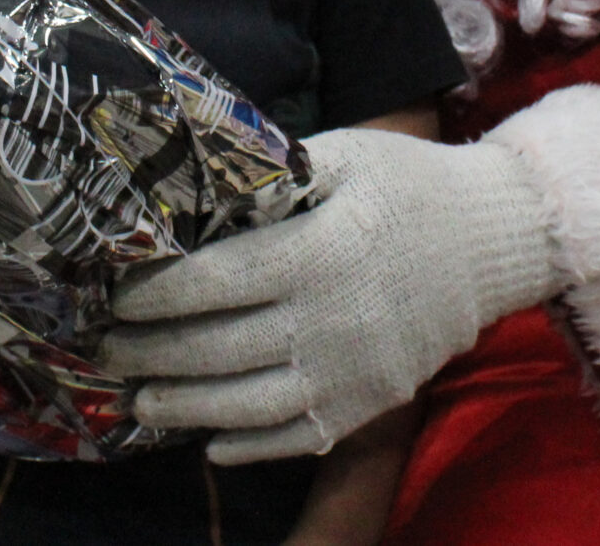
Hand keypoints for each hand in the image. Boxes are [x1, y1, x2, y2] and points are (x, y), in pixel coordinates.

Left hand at [102, 127, 557, 463]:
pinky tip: (208, 439)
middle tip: (103, 349)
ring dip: (182, 408)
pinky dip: (245, 444)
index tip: (112, 292)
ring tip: (139, 400)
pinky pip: (296, 436)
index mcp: (319, 251)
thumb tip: (192, 185)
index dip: (154, 293)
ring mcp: (352, 371)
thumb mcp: (344, 155)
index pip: (213, 282)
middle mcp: (332, 320)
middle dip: (149, 353)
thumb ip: (271, 174)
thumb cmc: (410, 185)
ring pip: (246, 406)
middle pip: (216, 349)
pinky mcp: (370, 403)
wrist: (495, 240)